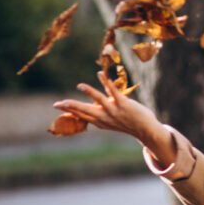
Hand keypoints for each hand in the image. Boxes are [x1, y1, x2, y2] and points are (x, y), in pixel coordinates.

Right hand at [53, 72, 175, 163]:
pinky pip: (113, 92)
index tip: (57, 105)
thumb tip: (88, 112)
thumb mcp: (110, 122)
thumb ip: (99, 115)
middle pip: (85, 111)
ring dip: (90, 92)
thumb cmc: (127, 123)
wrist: (146, 130)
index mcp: (100, 121)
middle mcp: (105, 117)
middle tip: (58, 103)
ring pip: (99, 100)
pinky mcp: (124, 104)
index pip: (81, 115)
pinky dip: (106, 82)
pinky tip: (100, 74)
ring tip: (80, 85)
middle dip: (71, 106)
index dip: (69, 110)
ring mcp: (114, 111)